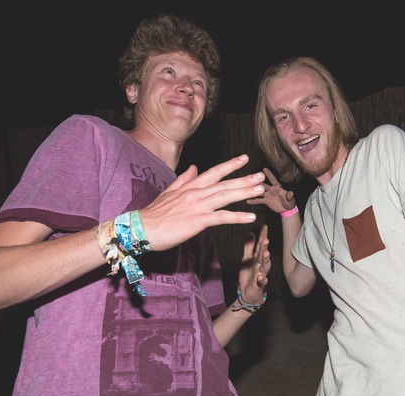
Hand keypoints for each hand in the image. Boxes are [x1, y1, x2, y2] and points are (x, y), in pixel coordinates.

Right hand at [135, 154, 263, 251]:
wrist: (142, 228)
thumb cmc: (154, 214)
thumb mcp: (169, 192)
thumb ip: (184, 179)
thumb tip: (194, 168)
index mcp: (190, 186)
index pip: (213, 172)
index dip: (230, 165)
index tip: (244, 159)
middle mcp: (195, 193)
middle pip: (224, 183)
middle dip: (244, 179)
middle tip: (262, 176)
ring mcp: (197, 206)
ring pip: (225, 196)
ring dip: (244, 193)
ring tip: (260, 190)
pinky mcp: (197, 221)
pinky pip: (221, 218)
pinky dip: (237, 217)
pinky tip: (250, 217)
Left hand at [238, 224, 270, 302]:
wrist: (247, 293)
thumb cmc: (249, 275)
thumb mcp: (246, 259)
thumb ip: (249, 247)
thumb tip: (251, 233)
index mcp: (257, 258)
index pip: (261, 246)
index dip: (262, 236)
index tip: (264, 227)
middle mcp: (260, 265)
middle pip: (263, 254)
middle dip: (265, 247)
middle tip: (266, 239)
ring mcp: (261, 275)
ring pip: (265, 267)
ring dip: (266, 260)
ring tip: (266, 254)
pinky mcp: (259, 285)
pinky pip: (262, 282)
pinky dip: (262, 280)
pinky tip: (261, 276)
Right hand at [246, 168, 294, 213]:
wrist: (286, 209)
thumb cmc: (289, 202)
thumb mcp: (290, 199)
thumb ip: (289, 196)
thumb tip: (291, 193)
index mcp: (277, 187)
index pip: (272, 179)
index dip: (269, 174)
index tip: (264, 169)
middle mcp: (271, 190)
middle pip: (263, 185)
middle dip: (258, 182)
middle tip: (252, 179)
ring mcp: (268, 195)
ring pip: (259, 192)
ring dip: (254, 190)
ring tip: (246, 188)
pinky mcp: (266, 201)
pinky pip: (258, 200)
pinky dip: (253, 201)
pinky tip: (247, 201)